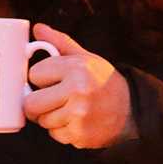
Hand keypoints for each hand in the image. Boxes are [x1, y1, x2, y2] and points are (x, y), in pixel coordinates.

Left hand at [22, 23, 132, 148]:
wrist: (131, 111)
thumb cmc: (103, 82)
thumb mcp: (86, 58)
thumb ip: (60, 43)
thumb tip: (38, 28)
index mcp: (77, 68)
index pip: (34, 74)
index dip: (41, 77)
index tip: (52, 79)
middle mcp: (77, 91)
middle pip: (31, 103)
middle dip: (36, 102)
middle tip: (50, 99)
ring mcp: (78, 116)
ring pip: (42, 121)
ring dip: (50, 117)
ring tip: (69, 109)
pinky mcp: (79, 135)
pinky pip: (54, 134)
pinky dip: (61, 130)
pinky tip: (76, 121)